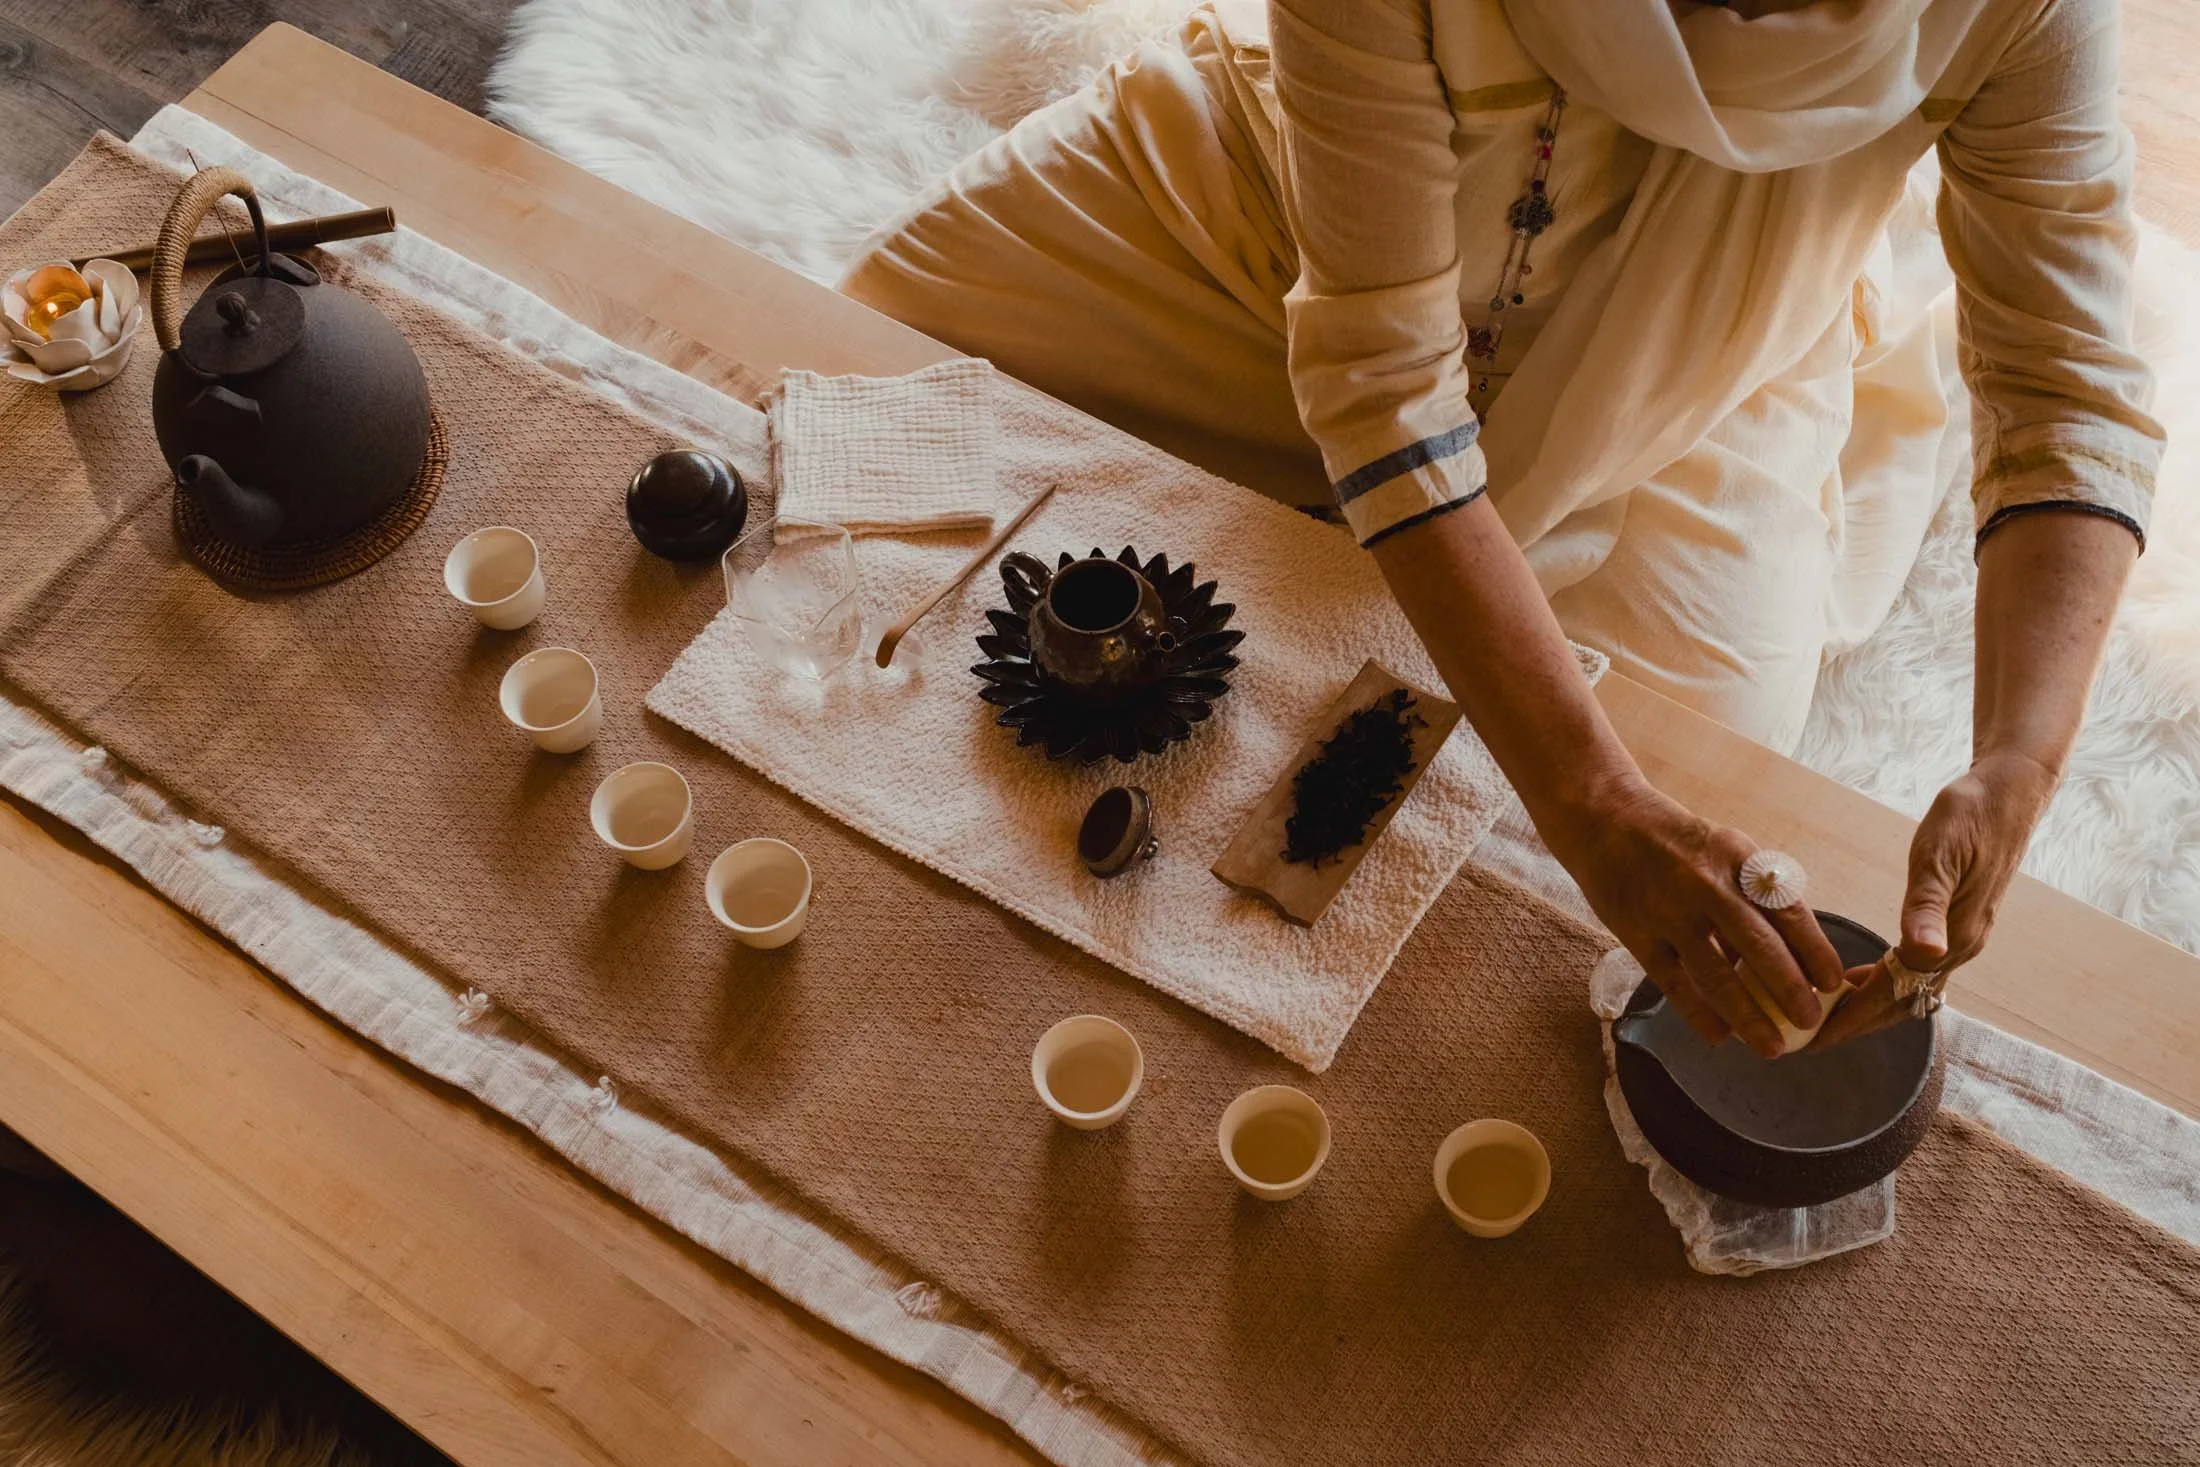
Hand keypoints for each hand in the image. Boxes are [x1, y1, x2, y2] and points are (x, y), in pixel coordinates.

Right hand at [1547, 778, 1847, 1056]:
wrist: (1605, 820)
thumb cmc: (1676, 842)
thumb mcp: (1724, 850)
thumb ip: (1752, 896)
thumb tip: (1788, 955)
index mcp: (1738, 860)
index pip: (1788, 912)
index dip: (1815, 951)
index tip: (1834, 983)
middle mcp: (1706, 885)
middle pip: (1759, 947)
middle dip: (1791, 990)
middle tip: (1811, 1022)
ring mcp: (1668, 911)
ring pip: (1716, 975)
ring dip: (1748, 1016)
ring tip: (1771, 1047)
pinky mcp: (1636, 934)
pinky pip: (1674, 983)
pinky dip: (1699, 1015)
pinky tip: (1719, 1037)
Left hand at [1811, 749, 2057, 1048]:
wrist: (2009, 794)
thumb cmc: (1969, 816)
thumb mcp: (1939, 855)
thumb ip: (1928, 905)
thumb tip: (1924, 954)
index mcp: (1952, 936)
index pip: (1893, 993)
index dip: (1854, 1019)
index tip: (1816, 1040)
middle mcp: (1960, 946)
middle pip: (1902, 1003)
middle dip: (1857, 1023)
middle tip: (1809, 1038)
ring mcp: (1962, 937)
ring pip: (1910, 989)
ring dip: (1870, 1006)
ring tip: (1825, 1014)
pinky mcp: (1959, 924)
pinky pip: (1917, 968)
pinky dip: (1884, 980)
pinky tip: (1856, 976)